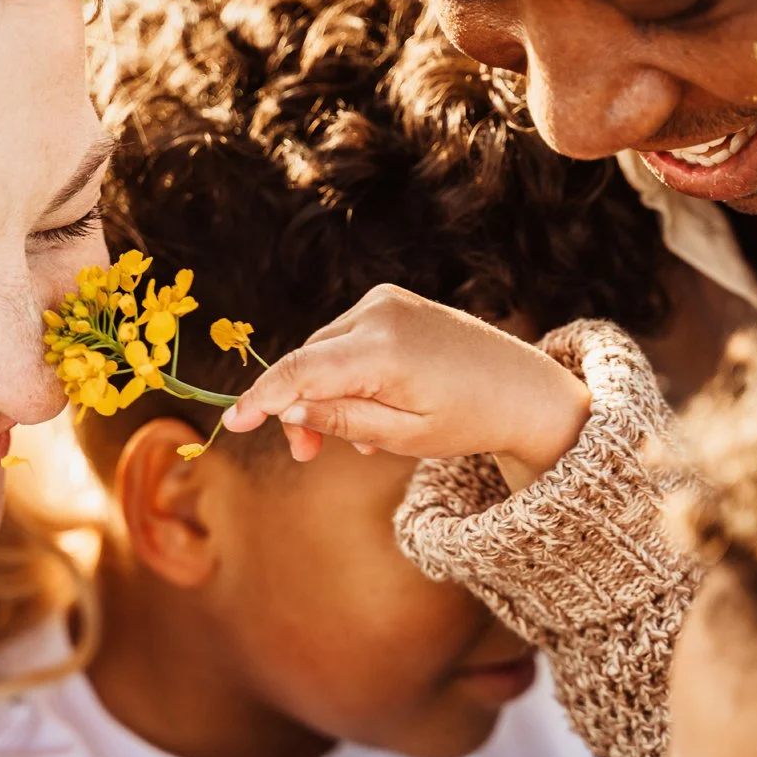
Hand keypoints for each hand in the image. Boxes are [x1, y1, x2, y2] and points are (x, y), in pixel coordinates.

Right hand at [221, 285, 592, 489]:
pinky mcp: (390, 300)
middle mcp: (379, 312)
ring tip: (362, 439)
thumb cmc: (470, 419)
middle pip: (307, 361)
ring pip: (322, 351)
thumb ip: (342, 420)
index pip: (300, 371)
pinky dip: (345, 374)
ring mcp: (385, 300)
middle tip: (308, 456)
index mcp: (385, 350)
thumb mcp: (404, 436)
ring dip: (324, 393)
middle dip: (298, 408)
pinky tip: (372, 408)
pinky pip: (345, 339)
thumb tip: (289, 409)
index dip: (261, 398)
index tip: (232, 424)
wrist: (523, 387)